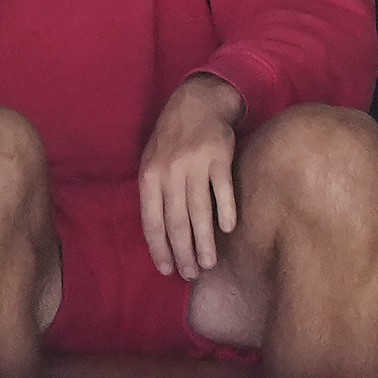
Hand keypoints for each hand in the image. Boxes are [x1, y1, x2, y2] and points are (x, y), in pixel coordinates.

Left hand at [138, 74, 244, 277]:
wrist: (195, 103)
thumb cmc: (170, 139)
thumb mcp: (152, 162)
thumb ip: (154, 194)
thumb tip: (159, 235)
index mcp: (149, 176)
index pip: (152, 221)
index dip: (159, 248)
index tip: (167, 270)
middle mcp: (170, 173)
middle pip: (176, 222)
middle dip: (183, 252)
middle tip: (191, 273)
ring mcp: (195, 165)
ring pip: (200, 212)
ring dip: (205, 242)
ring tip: (209, 263)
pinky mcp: (219, 159)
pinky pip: (223, 191)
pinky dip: (226, 212)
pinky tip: (228, 229)